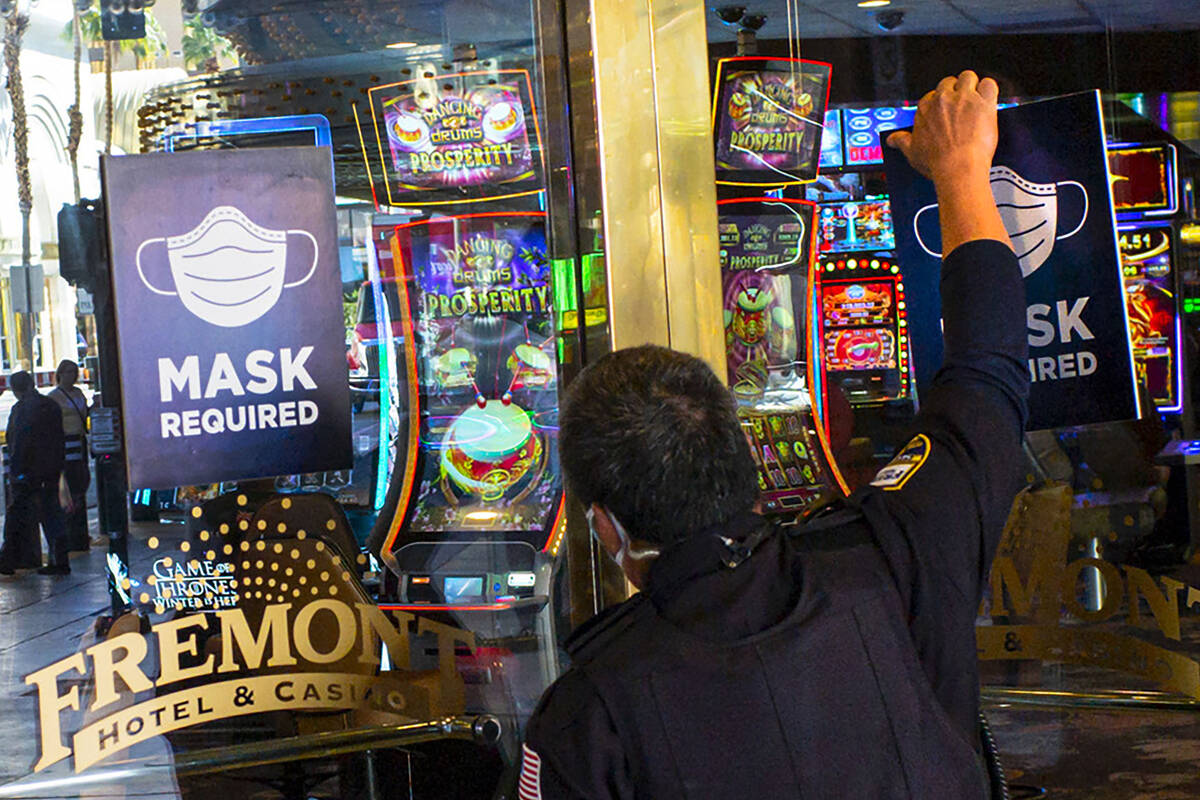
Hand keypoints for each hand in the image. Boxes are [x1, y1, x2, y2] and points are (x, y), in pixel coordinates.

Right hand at [887, 70, 1010, 254]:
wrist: (958, 168)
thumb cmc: (937, 162)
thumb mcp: (912, 152)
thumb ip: (902, 141)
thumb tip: (892, 139)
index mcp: (925, 108)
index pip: (932, 95)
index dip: (941, 104)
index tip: (946, 113)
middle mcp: (943, 99)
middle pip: (949, 82)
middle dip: (955, 91)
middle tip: (960, 106)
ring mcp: (964, 99)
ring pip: (968, 77)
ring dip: (972, 85)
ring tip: (975, 99)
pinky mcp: (984, 102)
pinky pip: (988, 83)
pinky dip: (989, 89)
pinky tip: (988, 98)